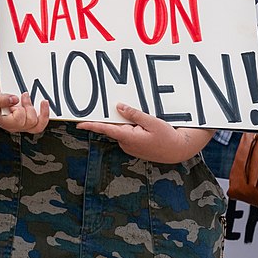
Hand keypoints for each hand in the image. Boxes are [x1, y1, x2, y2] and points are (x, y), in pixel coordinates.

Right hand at [0, 80, 48, 133]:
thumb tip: (14, 100)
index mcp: (3, 122)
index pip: (18, 121)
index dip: (19, 109)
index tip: (14, 100)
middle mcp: (13, 126)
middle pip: (30, 123)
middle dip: (29, 107)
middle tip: (24, 95)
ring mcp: (22, 125)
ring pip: (38, 126)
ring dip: (42, 113)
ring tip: (42, 102)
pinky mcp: (28, 121)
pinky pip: (41, 123)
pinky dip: (44, 114)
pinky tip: (43, 105)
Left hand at [78, 103, 209, 163]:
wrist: (179, 150)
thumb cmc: (167, 137)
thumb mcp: (151, 122)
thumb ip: (134, 114)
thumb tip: (118, 107)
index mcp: (128, 137)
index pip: (105, 130)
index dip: (91, 126)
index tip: (78, 124)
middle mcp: (126, 144)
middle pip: (113, 128)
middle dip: (112, 119)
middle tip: (113, 108)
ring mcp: (130, 147)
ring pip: (121, 131)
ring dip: (123, 123)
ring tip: (137, 119)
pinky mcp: (135, 147)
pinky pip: (127, 134)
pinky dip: (129, 128)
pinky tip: (140, 124)